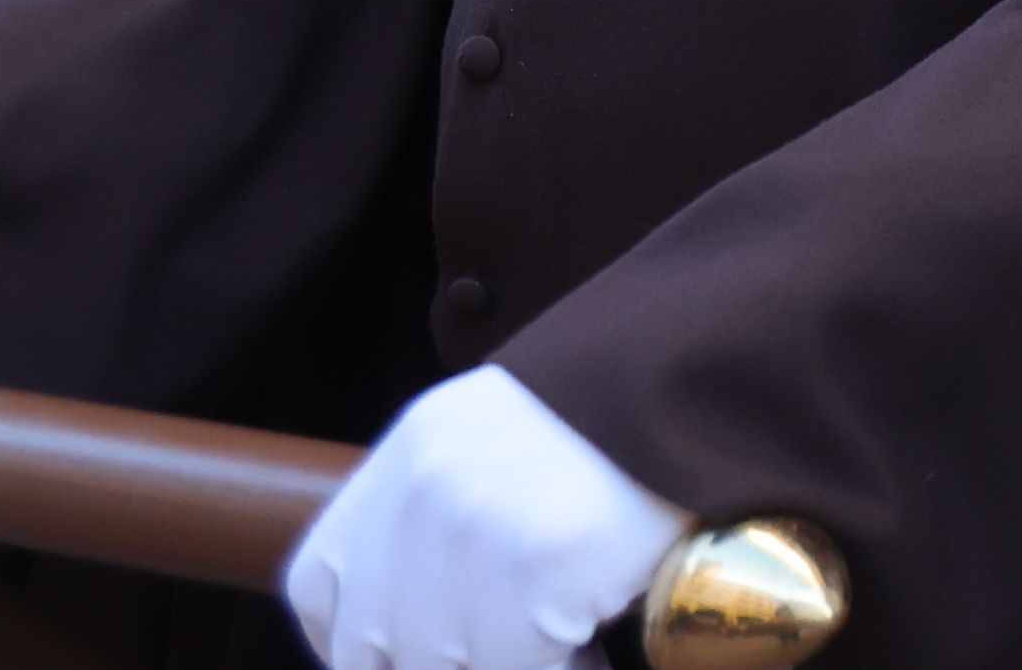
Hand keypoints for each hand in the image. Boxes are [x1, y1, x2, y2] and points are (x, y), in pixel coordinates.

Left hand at [284, 366, 686, 669]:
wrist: (700, 380)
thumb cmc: (605, 426)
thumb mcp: (491, 444)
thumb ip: (436, 522)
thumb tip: (411, 638)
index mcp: (402, 461)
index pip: (321, 592)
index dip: (360, 646)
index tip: (413, 656)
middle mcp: (421, 498)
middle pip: (381, 650)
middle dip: (439, 665)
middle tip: (500, 651)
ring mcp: (473, 536)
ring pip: (448, 667)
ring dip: (503, 664)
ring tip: (564, 650)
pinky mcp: (535, 571)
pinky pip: (521, 668)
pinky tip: (592, 654)